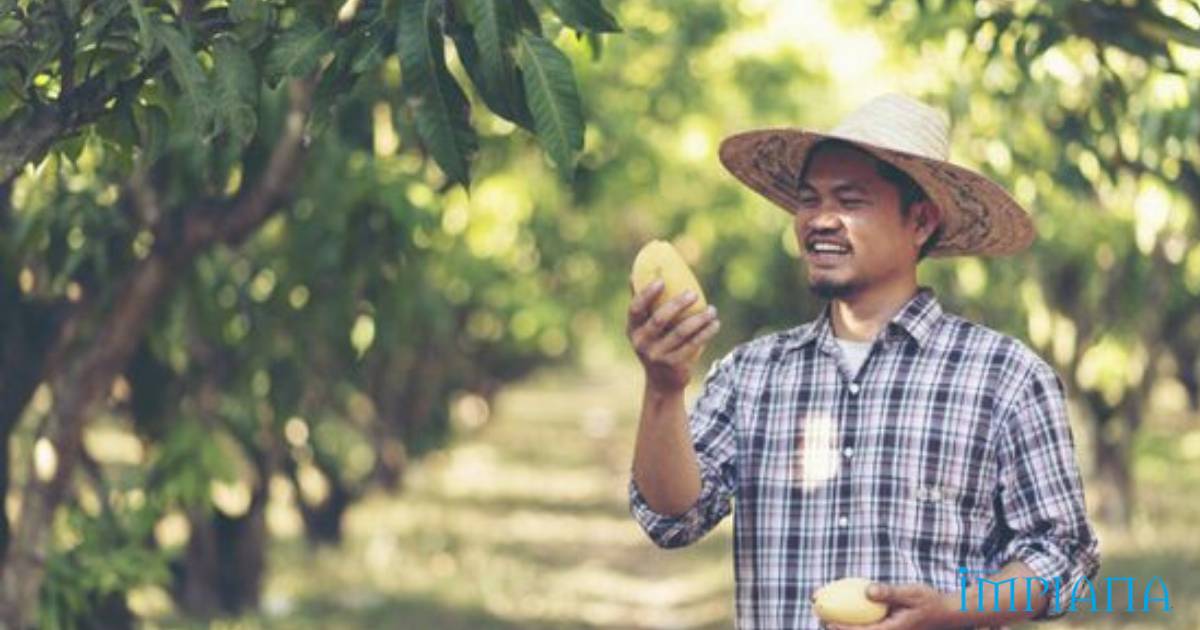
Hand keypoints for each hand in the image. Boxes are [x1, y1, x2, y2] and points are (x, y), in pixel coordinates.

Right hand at [626, 277, 719, 393]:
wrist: (662, 383)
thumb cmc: (655, 345)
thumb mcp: (644, 328)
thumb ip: (643, 304)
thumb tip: (634, 272)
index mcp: (633, 329)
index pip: (636, 308)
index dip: (647, 294)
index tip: (661, 280)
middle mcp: (641, 343)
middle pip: (659, 319)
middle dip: (677, 304)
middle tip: (694, 293)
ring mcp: (657, 355)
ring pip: (681, 332)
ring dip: (699, 319)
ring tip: (712, 309)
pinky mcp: (674, 365)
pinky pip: (693, 344)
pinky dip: (706, 332)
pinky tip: (715, 323)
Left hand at [824, 582, 955, 629]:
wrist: (945, 613)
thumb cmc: (929, 602)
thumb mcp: (910, 593)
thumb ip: (890, 593)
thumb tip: (867, 591)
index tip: (827, 622)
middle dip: (836, 626)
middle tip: (817, 612)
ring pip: (860, 628)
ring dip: (841, 621)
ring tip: (821, 610)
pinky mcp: (887, 626)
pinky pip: (866, 622)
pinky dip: (853, 615)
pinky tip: (841, 603)